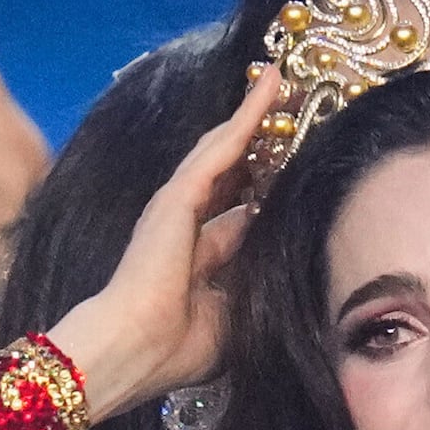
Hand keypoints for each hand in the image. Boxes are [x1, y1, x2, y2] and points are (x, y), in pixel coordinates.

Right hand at [44, 70, 278, 417]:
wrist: (133, 351)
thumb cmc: (177, 351)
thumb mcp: (234, 320)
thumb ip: (256, 292)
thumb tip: (296, 278)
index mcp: (197, 260)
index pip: (238, 216)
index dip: (264, 193)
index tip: (292, 174)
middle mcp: (185, 227)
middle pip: (232, 173)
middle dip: (260, 144)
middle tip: (294, 108)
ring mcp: (178, 207)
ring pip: (225, 149)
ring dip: (255, 115)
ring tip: (282, 79)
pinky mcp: (178, 194)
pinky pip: (221, 145)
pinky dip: (248, 115)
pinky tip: (271, 85)